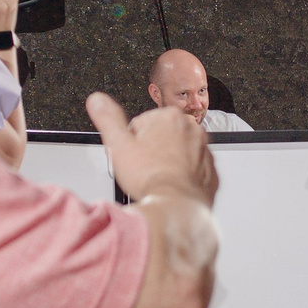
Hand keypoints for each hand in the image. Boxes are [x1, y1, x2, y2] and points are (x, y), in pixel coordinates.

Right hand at [87, 92, 216, 206]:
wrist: (176, 206)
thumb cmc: (151, 178)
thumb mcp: (119, 145)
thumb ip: (108, 118)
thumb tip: (97, 100)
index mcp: (170, 117)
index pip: (141, 124)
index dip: (131, 142)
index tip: (132, 155)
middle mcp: (192, 130)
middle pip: (161, 137)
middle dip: (150, 151)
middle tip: (143, 168)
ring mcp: (204, 151)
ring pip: (177, 153)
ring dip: (166, 163)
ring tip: (156, 178)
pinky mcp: (210, 171)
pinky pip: (191, 170)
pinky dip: (181, 177)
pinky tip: (170, 186)